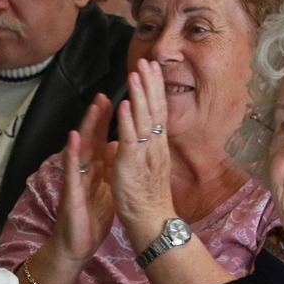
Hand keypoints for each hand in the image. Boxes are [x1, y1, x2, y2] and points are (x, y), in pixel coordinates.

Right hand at [51, 93, 116, 263]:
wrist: (77, 245)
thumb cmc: (91, 219)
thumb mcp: (107, 190)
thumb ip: (110, 170)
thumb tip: (119, 151)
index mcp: (96, 170)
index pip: (103, 140)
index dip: (110, 122)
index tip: (119, 100)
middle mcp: (84, 170)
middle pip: (92, 138)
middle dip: (99, 116)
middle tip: (105, 94)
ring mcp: (76, 178)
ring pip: (81, 147)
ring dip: (86, 126)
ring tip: (93, 106)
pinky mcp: (70, 190)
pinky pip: (71, 169)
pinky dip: (71, 153)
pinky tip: (73, 137)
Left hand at [113, 60, 176, 248]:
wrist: (152, 222)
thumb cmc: (147, 199)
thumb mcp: (146, 168)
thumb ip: (140, 150)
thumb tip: (130, 138)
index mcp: (157, 147)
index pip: (158, 112)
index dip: (155, 90)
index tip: (152, 69)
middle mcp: (155, 147)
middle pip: (155, 110)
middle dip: (150, 84)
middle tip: (147, 61)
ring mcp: (145, 156)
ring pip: (144, 121)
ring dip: (140, 96)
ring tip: (136, 74)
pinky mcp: (132, 166)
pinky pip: (131, 141)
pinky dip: (128, 122)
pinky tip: (126, 105)